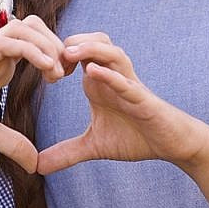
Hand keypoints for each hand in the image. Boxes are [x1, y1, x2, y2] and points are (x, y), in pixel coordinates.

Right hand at [0, 16, 66, 170]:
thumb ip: (13, 145)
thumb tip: (34, 165)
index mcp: (2, 67)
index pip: (36, 42)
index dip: (56, 53)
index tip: (67, 77)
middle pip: (35, 25)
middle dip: (57, 43)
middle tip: (67, 72)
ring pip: (25, 26)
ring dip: (47, 44)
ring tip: (57, 73)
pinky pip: (9, 41)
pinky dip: (32, 50)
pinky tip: (45, 69)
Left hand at [34, 34, 203, 174]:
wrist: (170, 145)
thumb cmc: (136, 137)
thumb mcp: (94, 146)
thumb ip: (66, 153)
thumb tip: (37, 166)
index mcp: (99, 82)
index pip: (77, 53)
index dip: (57, 54)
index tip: (38, 68)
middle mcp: (113, 77)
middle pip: (94, 41)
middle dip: (71, 42)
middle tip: (49, 54)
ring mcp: (129, 85)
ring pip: (112, 53)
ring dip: (91, 50)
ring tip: (68, 54)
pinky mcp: (143, 99)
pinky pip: (126, 81)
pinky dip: (110, 75)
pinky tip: (93, 73)